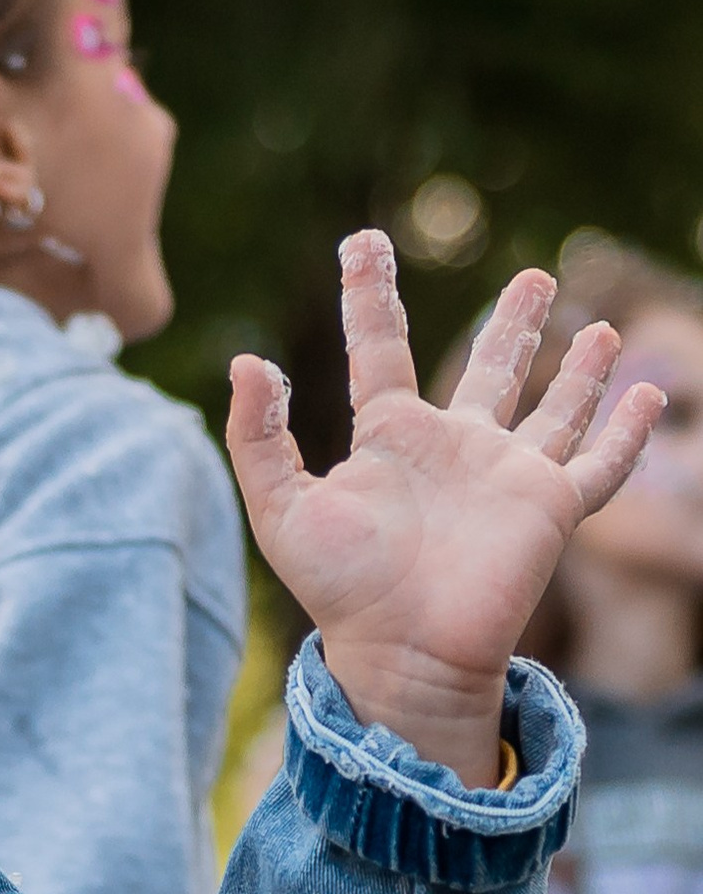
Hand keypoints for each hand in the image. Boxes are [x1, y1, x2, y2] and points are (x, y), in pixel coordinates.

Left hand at [227, 236, 661, 784]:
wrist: (402, 651)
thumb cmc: (339, 589)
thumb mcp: (280, 507)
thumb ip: (256, 436)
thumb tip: (245, 362)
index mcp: (390, 438)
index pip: (381, 348)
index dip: (371, 295)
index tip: (363, 242)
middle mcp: (455, 449)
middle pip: (489, 369)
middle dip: (514, 324)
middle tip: (536, 276)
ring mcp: (507, 476)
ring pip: (552, 408)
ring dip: (577, 368)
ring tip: (600, 324)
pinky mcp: (551, 507)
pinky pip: (600, 464)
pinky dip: (627, 432)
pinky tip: (648, 395)